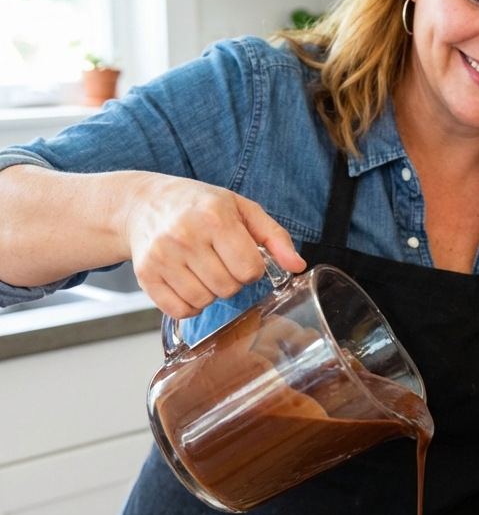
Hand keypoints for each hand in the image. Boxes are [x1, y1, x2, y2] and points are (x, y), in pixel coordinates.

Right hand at [123, 173, 305, 317]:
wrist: (145, 204)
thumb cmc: (199, 206)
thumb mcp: (242, 209)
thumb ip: (275, 237)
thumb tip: (297, 266)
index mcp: (214, 216)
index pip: (249, 269)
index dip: (251, 268)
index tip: (241, 256)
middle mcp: (185, 236)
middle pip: (227, 288)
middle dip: (230, 280)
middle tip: (218, 260)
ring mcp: (162, 257)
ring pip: (204, 302)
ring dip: (209, 293)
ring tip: (201, 269)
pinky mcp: (146, 275)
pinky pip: (180, 310)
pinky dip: (188, 304)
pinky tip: (186, 281)